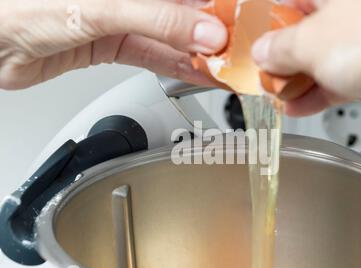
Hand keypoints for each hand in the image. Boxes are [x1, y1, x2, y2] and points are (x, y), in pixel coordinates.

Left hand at [0, 0, 226, 88]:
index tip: (240, 19)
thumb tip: (204, 31)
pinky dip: (176, 68)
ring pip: (170, 36)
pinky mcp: (112, 44)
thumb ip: (158, 19)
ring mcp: (120, 18)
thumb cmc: (25, 7)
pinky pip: (153, 56)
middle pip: (180, 12)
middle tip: (239, 48)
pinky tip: (198, 74)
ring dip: (197, 54)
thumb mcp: (102, 7)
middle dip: (210, 30)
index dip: (214, 6)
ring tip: (225, 66)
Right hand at [252, 0, 360, 115]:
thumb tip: (263, 52)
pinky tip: (299, 106)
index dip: (269, 23)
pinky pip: (342, 76)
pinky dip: (319, 92)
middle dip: (283, 58)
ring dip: (298, 80)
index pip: (290, 1)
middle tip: (266, 74)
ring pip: (325, 56)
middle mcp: (356, 6)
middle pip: (307, 31)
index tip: (256, 43)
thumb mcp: (307, 42)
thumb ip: (279, 48)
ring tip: (278, 96)